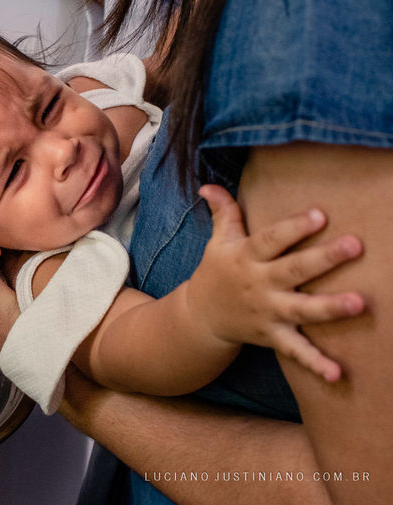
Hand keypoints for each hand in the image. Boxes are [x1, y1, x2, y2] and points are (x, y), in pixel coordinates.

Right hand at [190, 184, 364, 381]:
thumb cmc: (217, 272)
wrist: (199, 317)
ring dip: (330, 308)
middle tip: (356, 245)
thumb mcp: (218, 241)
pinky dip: (314, 363)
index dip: (295, 227)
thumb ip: (223, 212)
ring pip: (301, 310)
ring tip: (360, 303)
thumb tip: (208, 184)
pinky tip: (337, 374)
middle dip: (324, 259)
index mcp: (247, 257)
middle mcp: (259, 284)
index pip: (272, 239)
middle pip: (293, 269)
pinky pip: (295, 351)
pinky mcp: (272, 337)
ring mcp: (267, 312)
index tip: (321, 214)